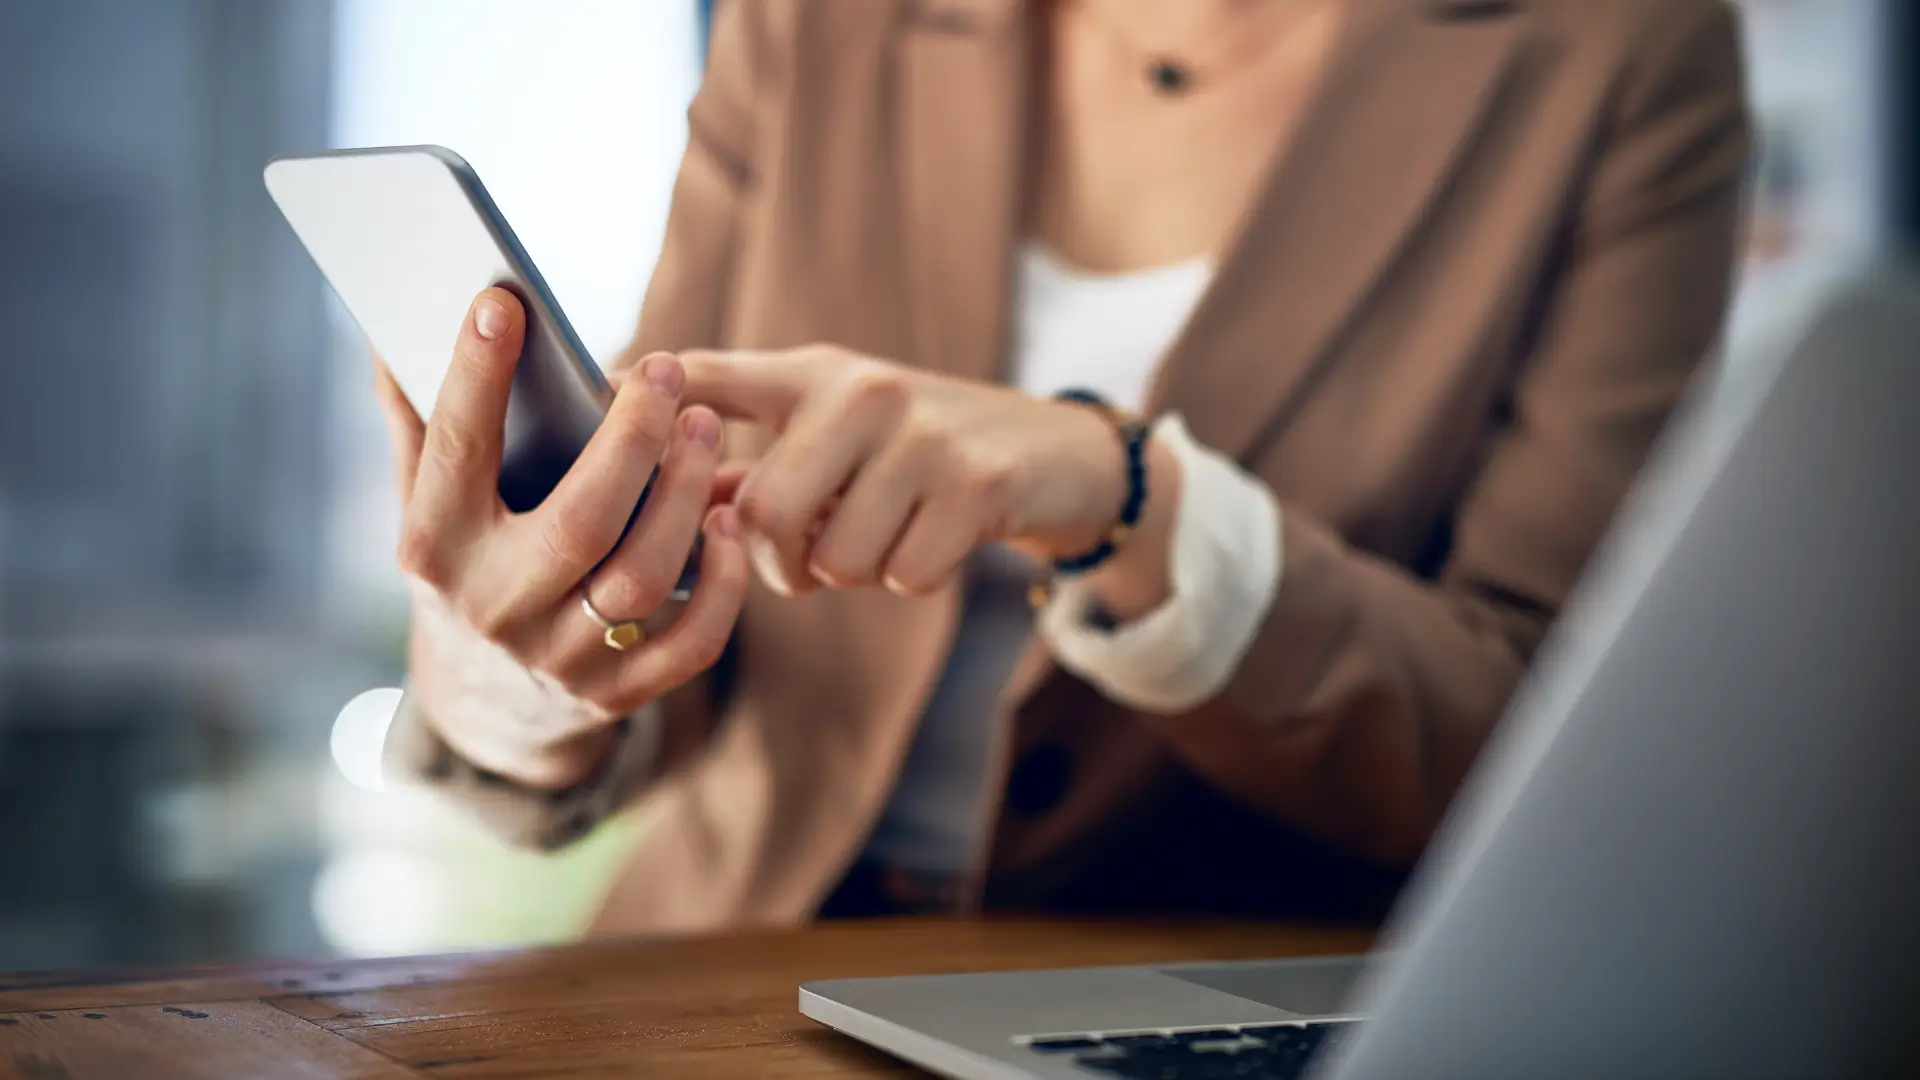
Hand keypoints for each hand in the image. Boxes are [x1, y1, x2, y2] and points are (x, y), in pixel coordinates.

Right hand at [373, 289, 749, 788]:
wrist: (482, 702)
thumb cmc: (465, 564)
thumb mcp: (424, 502)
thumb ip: (417, 421)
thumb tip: (391, 327)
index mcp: (435, 548)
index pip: (455, 451)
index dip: (476, 376)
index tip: (503, 302)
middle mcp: (493, 608)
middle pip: (580, 523)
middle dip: (632, 440)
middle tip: (665, 370)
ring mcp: (557, 659)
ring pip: (641, 578)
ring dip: (685, 498)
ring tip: (706, 427)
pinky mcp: (614, 695)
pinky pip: (689, 644)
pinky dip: (720, 585)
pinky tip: (729, 521)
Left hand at [677, 344, 1138, 597]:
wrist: (1055, 453)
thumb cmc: (923, 451)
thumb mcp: (839, 437)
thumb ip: (755, 467)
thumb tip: (667, 505)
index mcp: (816, 376)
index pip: (709, 376)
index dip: (648, 395)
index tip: (607, 397)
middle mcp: (865, 392)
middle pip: (762, 511)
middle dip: (779, 562)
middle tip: (809, 560)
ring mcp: (925, 435)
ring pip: (837, 557)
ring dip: (856, 573)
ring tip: (888, 536)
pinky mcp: (980, 484)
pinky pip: (905, 574)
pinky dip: (914, 577)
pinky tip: (937, 540)